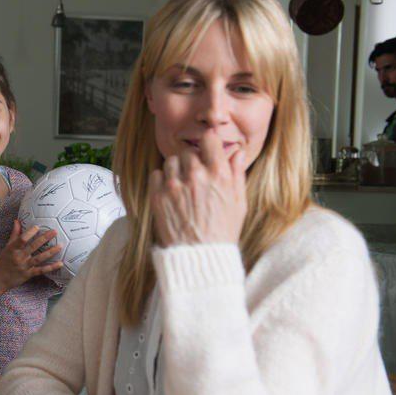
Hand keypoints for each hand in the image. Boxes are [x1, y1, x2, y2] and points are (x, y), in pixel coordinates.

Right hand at [0, 221, 62, 291]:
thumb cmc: (2, 261)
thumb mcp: (7, 247)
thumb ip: (14, 234)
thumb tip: (17, 221)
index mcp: (12, 249)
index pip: (22, 239)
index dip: (29, 233)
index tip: (37, 226)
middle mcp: (19, 257)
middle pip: (33, 246)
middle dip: (44, 238)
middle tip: (54, 231)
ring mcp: (24, 266)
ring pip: (39, 258)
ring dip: (50, 252)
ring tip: (60, 246)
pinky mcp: (28, 275)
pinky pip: (41, 270)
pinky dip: (51, 267)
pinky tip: (60, 263)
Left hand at [148, 129, 246, 246]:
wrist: (199, 256)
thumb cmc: (222, 231)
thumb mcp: (239, 203)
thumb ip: (236, 174)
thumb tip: (236, 152)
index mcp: (219, 174)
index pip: (209, 139)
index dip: (207, 142)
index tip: (206, 149)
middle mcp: (196, 176)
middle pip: (188, 151)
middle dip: (191, 160)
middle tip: (194, 176)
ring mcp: (175, 185)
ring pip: (170, 161)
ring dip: (175, 169)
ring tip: (182, 186)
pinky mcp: (158, 196)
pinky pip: (156, 174)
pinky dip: (162, 180)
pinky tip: (171, 193)